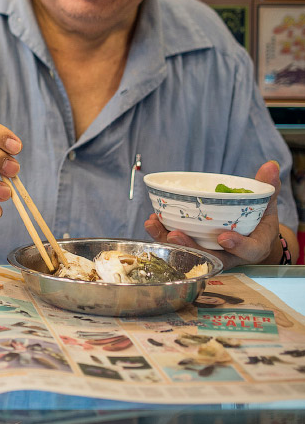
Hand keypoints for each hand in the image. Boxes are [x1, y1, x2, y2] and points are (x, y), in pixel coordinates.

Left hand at [144, 160, 281, 269]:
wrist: (252, 236)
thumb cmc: (260, 219)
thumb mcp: (267, 203)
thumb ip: (269, 187)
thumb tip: (271, 166)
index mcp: (254, 246)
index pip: (248, 251)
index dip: (237, 246)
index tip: (223, 237)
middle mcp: (231, 255)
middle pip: (211, 257)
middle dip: (190, 247)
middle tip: (175, 234)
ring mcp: (212, 254)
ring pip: (190, 254)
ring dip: (170, 241)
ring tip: (154, 224)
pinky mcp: (197, 249)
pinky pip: (180, 246)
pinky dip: (164, 235)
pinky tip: (153, 222)